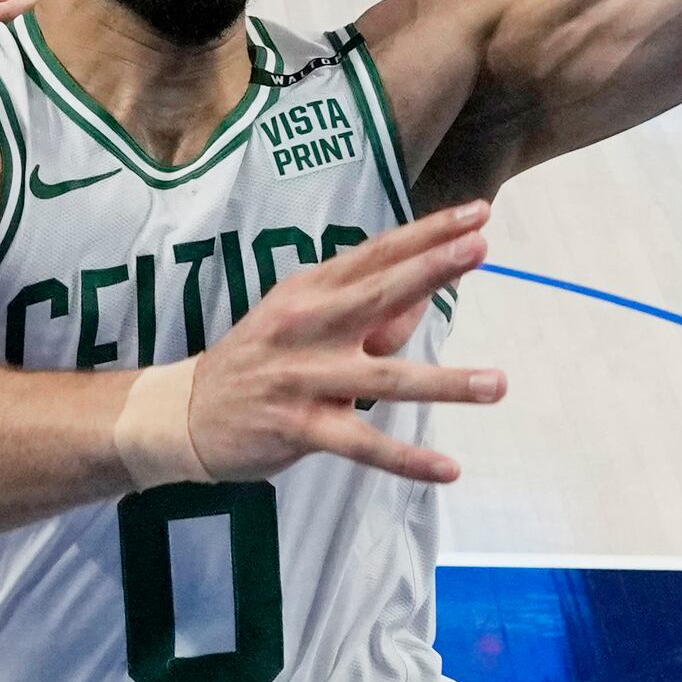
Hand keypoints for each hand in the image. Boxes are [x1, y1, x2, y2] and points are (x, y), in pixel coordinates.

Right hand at [183, 202, 508, 485]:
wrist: (184, 413)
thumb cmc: (259, 361)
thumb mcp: (305, 322)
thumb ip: (368, 316)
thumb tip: (424, 301)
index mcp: (311, 291)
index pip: (378, 254)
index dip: (428, 233)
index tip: (479, 212)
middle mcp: (308, 324)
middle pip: (379, 292)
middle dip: (432, 269)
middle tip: (482, 247)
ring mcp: (303, 377)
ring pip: (384, 378)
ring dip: (443, 383)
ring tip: (496, 383)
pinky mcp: (298, 426)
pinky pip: (361, 445)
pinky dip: (404, 459)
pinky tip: (447, 469)